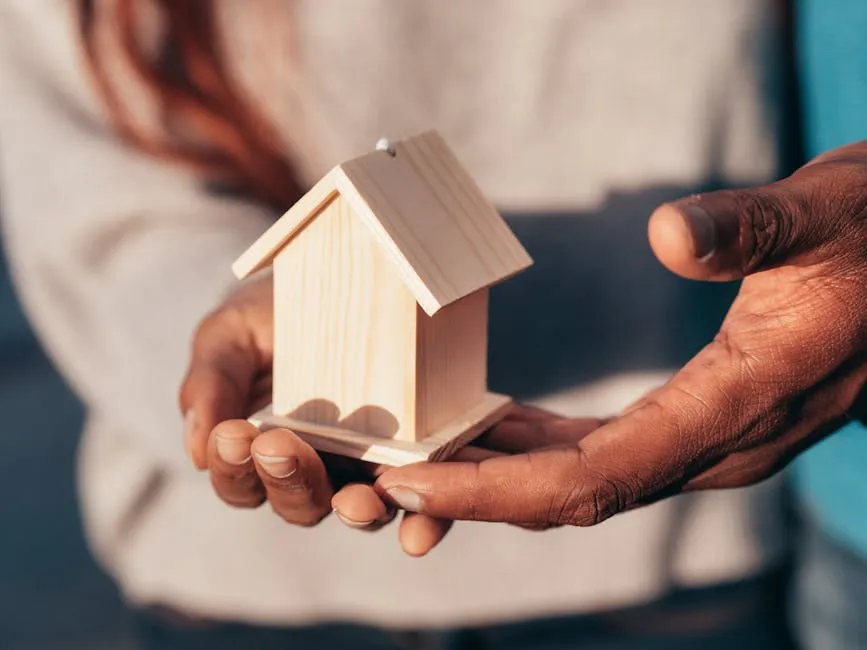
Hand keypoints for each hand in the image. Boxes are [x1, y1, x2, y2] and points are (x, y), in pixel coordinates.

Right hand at [178, 272, 602, 552]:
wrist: (346, 273)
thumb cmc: (275, 310)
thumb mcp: (232, 333)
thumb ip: (210, 384)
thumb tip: (198, 450)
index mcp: (264, 452)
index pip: (241, 482)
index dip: (233, 468)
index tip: (233, 435)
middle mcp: (317, 469)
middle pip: (299, 503)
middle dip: (289, 482)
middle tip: (280, 447)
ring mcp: (370, 465)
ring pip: (361, 508)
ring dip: (358, 510)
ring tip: (359, 500)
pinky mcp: (420, 455)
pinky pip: (425, 495)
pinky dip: (426, 519)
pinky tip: (423, 528)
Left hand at [374, 141, 866, 526]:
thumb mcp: (824, 212)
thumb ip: (751, 230)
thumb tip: (667, 234)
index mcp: (738, 405)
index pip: (595, 477)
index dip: (497, 489)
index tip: (414, 480)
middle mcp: (718, 445)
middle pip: (576, 495)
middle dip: (478, 493)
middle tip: (388, 477)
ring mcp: (709, 439)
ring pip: (587, 480)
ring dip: (504, 475)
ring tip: (424, 453)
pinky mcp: (699, 419)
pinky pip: (606, 451)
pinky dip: (542, 448)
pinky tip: (495, 426)